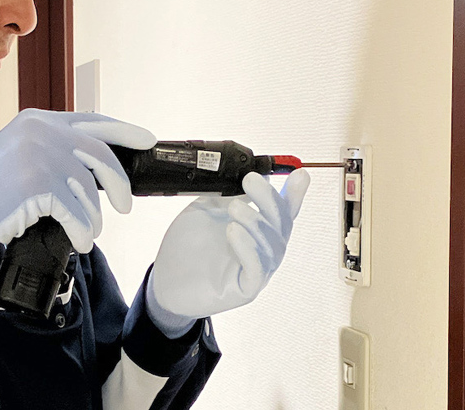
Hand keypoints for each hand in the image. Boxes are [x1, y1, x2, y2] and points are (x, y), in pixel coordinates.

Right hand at [0, 109, 156, 255]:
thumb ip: (56, 147)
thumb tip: (97, 166)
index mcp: (40, 120)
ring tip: (88, 229)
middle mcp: (42, 132)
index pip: (94, 120)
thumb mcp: (22, 151)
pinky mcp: (39, 184)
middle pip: (100, 154)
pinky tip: (80, 239)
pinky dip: (83, 230)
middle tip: (124, 204)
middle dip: (119, 183)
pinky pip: (76, 211)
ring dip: (93, 215)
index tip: (145, 140)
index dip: (124, 131)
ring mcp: (41, 156)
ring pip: (89, 188)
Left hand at [148, 169, 309, 320]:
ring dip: (257, 223)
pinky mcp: (245, 290)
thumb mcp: (206, 210)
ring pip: (273, 247)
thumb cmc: (187, 244)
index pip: (282, 212)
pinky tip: (233, 231)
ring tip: (235, 207)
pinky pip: (257, 269)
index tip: (301, 174)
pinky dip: (248, 248)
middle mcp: (261, 250)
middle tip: (251, 180)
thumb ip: (227, 195)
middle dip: (270, 200)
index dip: (294, 194)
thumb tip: (252, 177)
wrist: (164, 276)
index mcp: (256, 230)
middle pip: (281, 226)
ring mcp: (256, 271)